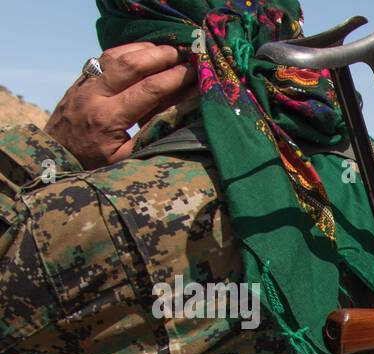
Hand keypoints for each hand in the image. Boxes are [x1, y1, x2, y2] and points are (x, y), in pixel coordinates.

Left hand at [45, 43, 196, 169]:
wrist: (57, 157)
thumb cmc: (97, 163)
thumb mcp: (127, 157)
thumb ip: (153, 134)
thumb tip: (183, 112)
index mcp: (108, 119)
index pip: (148, 90)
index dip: (174, 79)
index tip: (194, 74)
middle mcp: (94, 96)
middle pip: (130, 65)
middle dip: (160, 57)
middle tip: (183, 56)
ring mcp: (84, 84)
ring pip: (115, 55)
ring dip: (144, 50)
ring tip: (166, 52)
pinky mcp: (81, 79)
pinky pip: (105, 57)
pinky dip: (127, 51)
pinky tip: (144, 53)